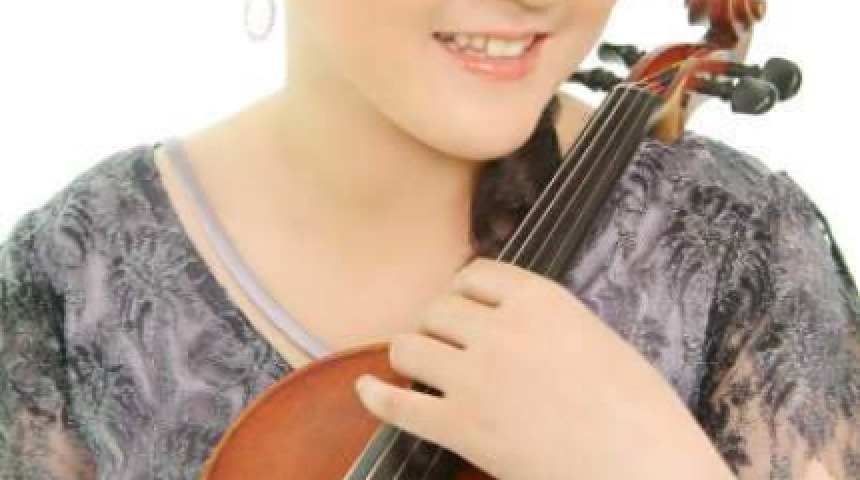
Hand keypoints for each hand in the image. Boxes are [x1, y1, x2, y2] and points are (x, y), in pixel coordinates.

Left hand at [354, 257, 733, 479]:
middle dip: (438, 326)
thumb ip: (544, 321)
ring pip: (408, 347)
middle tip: (446, 346)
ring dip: (411, 356)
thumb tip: (505, 318)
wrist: (645, 466)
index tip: (461, 307)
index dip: (462, 292)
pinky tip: (365, 389)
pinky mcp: (461, 429)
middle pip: (436, 309)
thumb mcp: (595, 338)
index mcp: (540, 300)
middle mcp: (500, 331)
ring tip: (420, 368)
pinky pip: (397, 405)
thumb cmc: (639, 410)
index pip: (475, 275)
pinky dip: (375, 397)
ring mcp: (476, 379)